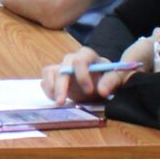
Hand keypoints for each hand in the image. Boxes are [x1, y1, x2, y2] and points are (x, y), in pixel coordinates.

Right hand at [42, 29, 159, 105]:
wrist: (99, 81)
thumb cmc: (106, 77)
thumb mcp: (114, 79)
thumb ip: (110, 82)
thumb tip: (102, 90)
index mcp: (87, 55)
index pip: (80, 60)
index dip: (82, 75)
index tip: (89, 91)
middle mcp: (72, 58)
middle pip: (63, 67)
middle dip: (61, 85)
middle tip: (62, 102)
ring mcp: (61, 66)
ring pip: (50, 72)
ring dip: (51, 88)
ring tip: (58, 102)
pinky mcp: (54, 75)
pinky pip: (45, 79)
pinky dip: (48, 89)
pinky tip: (55, 99)